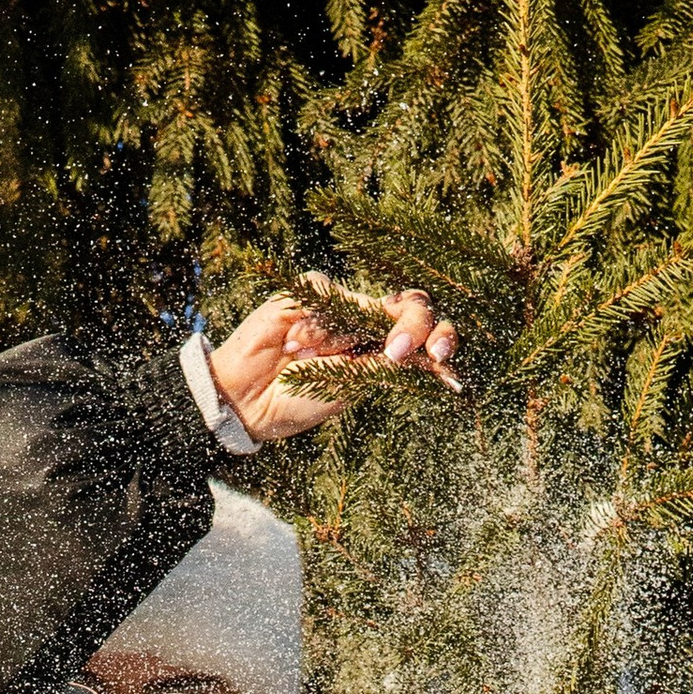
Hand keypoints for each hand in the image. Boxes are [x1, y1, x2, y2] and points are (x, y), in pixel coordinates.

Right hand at [208, 284, 461, 444]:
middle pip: (411, 306)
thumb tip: (429, 357)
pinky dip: (316, 326)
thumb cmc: (297, 402)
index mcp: (380, 353)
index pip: (424, 335)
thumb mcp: (349, 387)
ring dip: (338, 340)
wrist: (249, 398)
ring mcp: (341, 307)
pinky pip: (331, 296)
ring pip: (366, 305)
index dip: (441, 339)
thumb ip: (384, 366)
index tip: (443, 360)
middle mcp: (366, 326)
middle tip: (400, 350)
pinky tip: (293, 342)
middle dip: (416, 324)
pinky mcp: (312, 291)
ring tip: (304, 358)